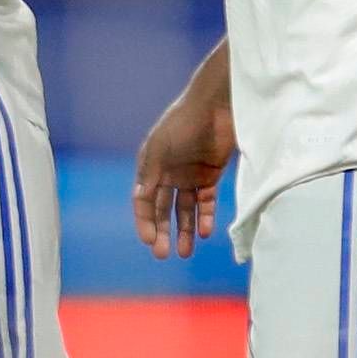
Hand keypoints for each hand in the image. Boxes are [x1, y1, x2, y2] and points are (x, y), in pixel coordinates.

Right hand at [133, 68, 233, 257]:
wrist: (217, 104)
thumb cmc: (184, 122)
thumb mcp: (160, 147)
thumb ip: (150, 174)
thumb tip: (138, 199)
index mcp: (150, 166)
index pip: (143, 201)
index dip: (144, 222)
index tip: (150, 240)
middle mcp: (168, 173)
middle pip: (162, 209)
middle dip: (162, 231)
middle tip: (163, 253)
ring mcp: (190, 175)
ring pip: (184, 210)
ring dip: (184, 231)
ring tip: (184, 252)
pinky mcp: (211, 175)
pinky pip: (205, 202)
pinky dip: (205, 217)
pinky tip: (204, 232)